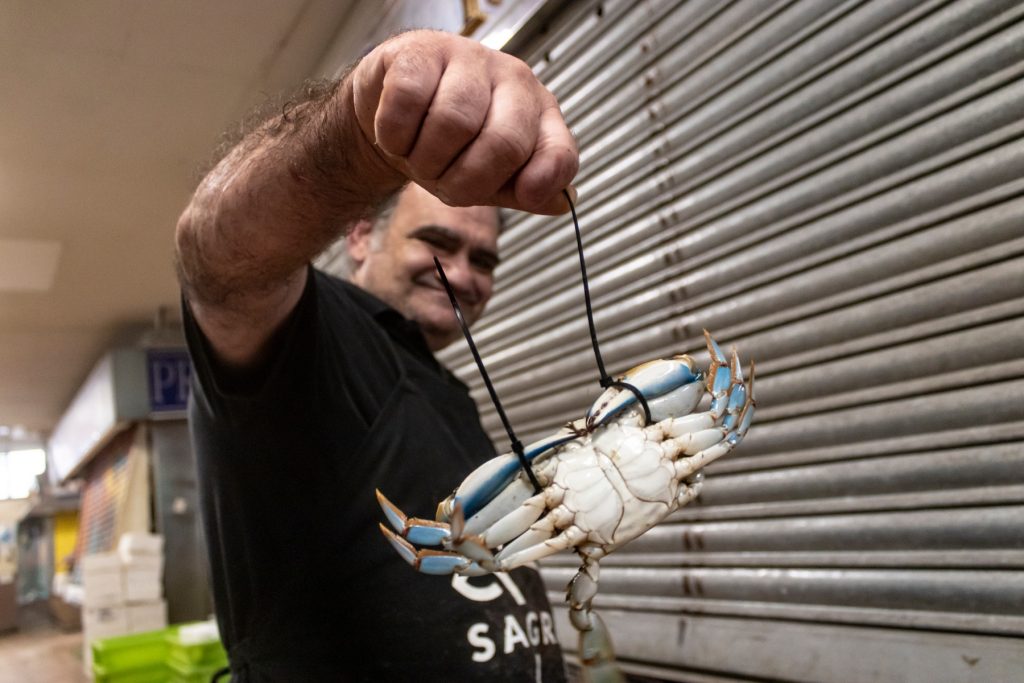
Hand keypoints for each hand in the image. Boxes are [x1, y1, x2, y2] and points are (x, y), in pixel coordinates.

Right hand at [351, 30, 578, 214]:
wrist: (388, 111)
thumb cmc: (445, 145)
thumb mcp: (487, 178)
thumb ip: (522, 190)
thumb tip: (560, 200)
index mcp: (538, 113)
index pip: (558, 150)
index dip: (544, 179)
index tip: (525, 194)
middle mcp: (511, 79)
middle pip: (504, 143)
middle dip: (464, 182)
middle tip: (441, 183)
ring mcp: (467, 58)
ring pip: (453, 122)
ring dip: (424, 161)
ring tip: (416, 158)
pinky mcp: (419, 51)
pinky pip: (408, 101)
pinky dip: (394, 136)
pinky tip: (395, 135)